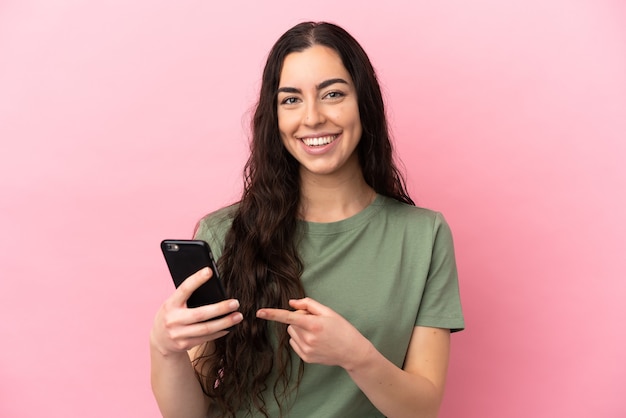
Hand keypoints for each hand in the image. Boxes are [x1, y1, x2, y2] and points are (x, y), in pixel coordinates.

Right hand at [150, 267, 242, 355]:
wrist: (160, 341)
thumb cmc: (172, 315)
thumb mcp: (173, 303)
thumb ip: (187, 297)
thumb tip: (212, 287)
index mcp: (170, 304)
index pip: (184, 290)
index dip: (196, 280)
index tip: (209, 271)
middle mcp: (173, 320)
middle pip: (200, 314)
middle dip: (220, 308)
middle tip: (236, 303)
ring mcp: (178, 334)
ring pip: (206, 329)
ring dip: (225, 322)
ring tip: (238, 316)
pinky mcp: (184, 345)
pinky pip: (206, 338)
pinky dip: (219, 332)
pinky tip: (229, 327)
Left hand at [256, 298, 371, 369]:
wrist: (352, 352)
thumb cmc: (342, 328)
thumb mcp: (328, 312)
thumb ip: (308, 304)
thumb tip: (291, 303)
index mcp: (314, 324)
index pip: (289, 317)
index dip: (272, 314)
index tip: (259, 312)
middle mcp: (308, 338)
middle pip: (291, 323)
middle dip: (299, 319)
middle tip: (315, 322)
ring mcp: (306, 350)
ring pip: (292, 333)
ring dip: (299, 329)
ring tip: (316, 332)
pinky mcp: (306, 358)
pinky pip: (295, 343)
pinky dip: (301, 339)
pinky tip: (315, 341)